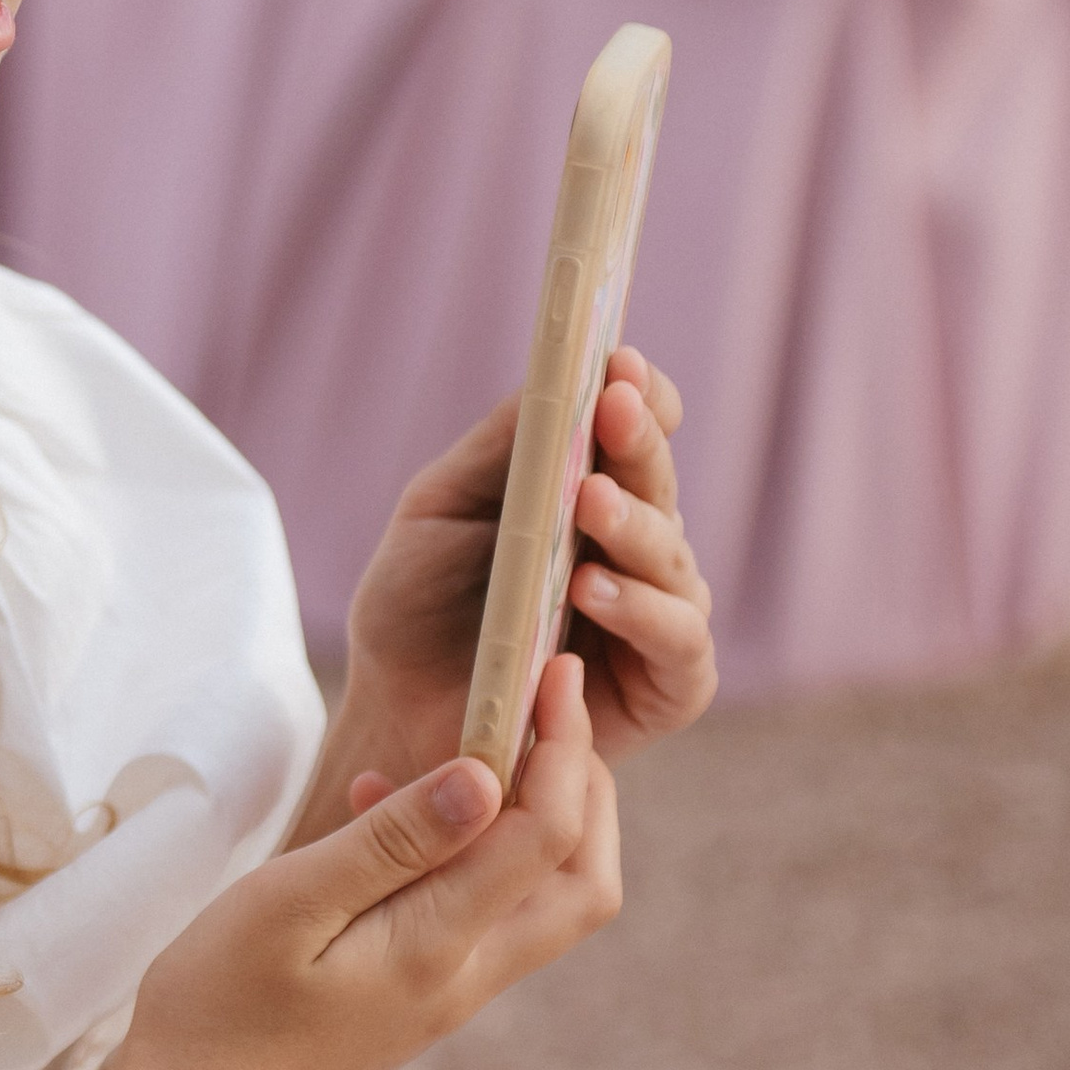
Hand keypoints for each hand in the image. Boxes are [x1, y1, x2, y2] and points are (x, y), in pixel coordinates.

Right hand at [115, 656, 618, 1069]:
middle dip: (586, 787)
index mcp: (440, 949)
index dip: (563, 745)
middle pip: (584, 882)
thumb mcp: (291, 903)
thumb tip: (488, 777)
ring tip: (474, 744)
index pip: (548, 833)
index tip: (549, 673)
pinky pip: (481, 917)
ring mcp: (446, 996)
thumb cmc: (217, 1008)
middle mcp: (465, 979)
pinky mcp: (419, 1000)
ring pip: (544, 902)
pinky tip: (389, 814)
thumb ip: (393, 842)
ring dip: (536, 819)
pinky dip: (473, 854)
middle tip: (544, 709)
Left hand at [304, 348, 714, 825]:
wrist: (390, 708)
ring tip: (590, 503)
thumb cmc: (416, 605)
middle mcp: (633, 550)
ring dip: (636, 527)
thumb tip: (558, 377)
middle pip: (658, 486)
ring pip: (675, 562)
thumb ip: (502, 449)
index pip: (639, 432)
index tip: (617, 361)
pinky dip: (643, 614)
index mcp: (588, 494)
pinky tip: (593, 590)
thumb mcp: (440, 507)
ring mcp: (655, 618)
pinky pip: (679, 645)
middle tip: (612, 407)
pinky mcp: (663, 689)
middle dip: (638, 442)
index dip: (639, 396)